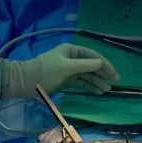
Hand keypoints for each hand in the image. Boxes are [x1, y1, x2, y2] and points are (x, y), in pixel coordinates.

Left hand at [0, 44, 119, 99]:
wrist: (25, 82)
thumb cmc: (46, 71)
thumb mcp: (66, 67)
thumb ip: (85, 65)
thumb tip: (101, 64)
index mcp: (72, 50)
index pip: (93, 56)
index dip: (105, 64)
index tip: (114, 73)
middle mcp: (72, 58)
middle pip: (92, 65)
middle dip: (103, 73)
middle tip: (116, 82)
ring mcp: (69, 70)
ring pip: (87, 75)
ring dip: (97, 81)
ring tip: (108, 90)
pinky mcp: (66, 80)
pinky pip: (81, 82)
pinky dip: (89, 86)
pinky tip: (98, 91)